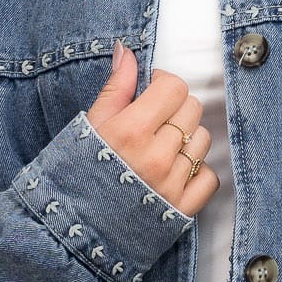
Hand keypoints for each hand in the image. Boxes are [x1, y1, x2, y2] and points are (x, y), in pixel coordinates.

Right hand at [88, 40, 220, 217]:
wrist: (72, 229)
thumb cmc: (78, 174)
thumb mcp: (90, 126)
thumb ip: (115, 87)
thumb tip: (126, 51)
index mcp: (131, 131)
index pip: (174, 87)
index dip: (163, 84)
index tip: (151, 92)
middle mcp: (156, 156)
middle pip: (191, 109)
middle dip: (174, 109)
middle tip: (153, 122)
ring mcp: (171, 183)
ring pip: (202, 140)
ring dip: (185, 139)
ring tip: (160, 149)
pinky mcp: (182, 208)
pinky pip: (209, 176)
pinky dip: (196, 172)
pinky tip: (172, 173)